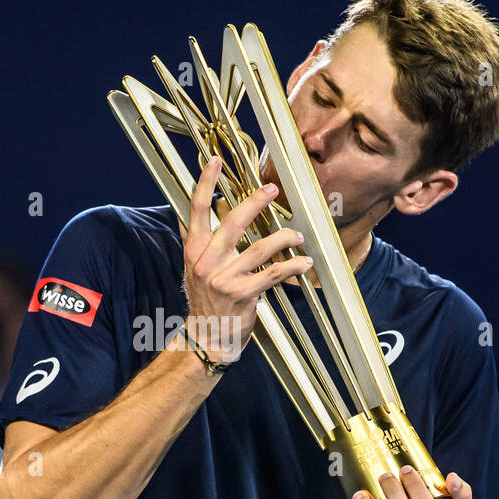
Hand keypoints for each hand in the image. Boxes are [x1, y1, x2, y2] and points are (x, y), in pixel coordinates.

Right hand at [182, 156, 312, 361]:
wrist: (206, 336)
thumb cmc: (206, 299)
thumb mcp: (194, 268)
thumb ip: (198, 242)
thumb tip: (198, 214)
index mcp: (194, 250)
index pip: (196, 210)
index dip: (205, 184)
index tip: (214, 162)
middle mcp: (206, 261)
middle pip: (232, 223)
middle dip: (254, 203)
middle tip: (272, 190)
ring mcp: (224, 279)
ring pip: (258, 248)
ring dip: (283, 239)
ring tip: (298, 236)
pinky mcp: (242, 295)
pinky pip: (272, 274)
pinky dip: (292, 267)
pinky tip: (304, 263)